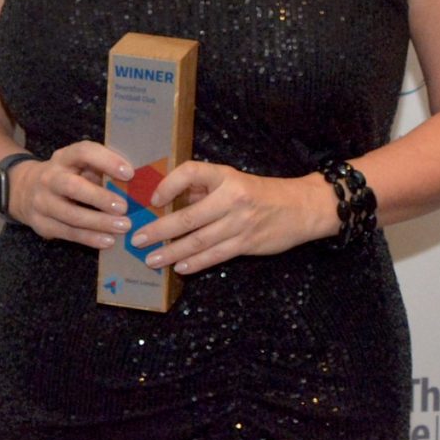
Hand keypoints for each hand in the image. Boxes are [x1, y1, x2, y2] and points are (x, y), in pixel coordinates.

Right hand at [9, 141, 138, 248]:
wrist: (24, 190)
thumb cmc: (67, 176)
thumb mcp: (79, 166)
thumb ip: (102, 170)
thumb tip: (139, 182)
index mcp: (64, 157)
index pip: (83, 152)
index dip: (107, 161)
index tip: (129, 173)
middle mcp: (49, 177)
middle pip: (72, 186)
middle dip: (99, 198)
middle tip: (124, 207)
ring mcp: (42, 202)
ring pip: (70, 214)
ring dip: (98, 223)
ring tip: (123, 227)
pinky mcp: (41, 224)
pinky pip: (67, 233)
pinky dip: (89, 238)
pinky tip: (108, 241)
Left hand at [132, 163, 336, 273]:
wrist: (302, 208)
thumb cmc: (261, 193)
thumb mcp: (232, 181)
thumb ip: (202, 189)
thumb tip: (166, 201)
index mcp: (226, 176)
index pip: (192, 172)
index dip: (169, 184)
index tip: (153, 199)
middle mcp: (232, 198)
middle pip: (189, 216)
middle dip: (159, 230)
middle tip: (137, 239)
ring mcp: (240, 223)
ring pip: (199, 241)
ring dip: (172, 252)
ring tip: (151, 260)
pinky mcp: (247, 244)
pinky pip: (215, 255)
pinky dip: (196, 263)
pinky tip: (179, 267)